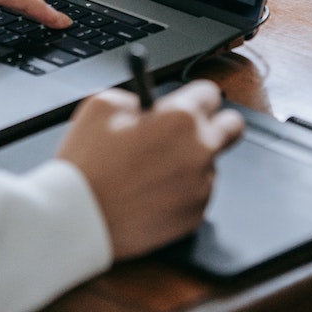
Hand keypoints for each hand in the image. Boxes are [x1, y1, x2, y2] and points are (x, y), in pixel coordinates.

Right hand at [55, 80, 244, 260]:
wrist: (78, 218)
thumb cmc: (87, 163)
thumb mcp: (100, 106)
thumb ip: (133, 98)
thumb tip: (146, 106)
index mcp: (180, 119)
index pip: (210, 93)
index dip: (193, 96)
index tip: (186, 102)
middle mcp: (200, 151)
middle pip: (233, 128)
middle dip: (215, 124)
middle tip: (188, 131)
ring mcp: (201, 187)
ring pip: (209, 164)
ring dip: (190, 162)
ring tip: (150, 171)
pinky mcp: (195, 216)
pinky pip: (197, 195)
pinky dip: (180, 191)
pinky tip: (150, 193)